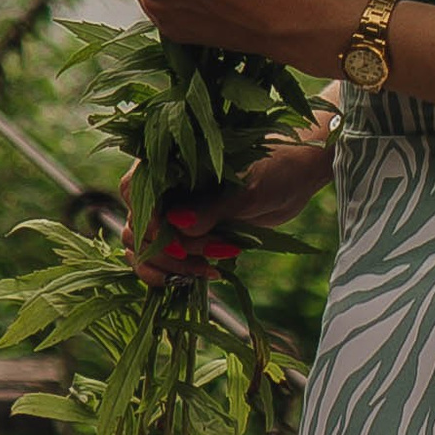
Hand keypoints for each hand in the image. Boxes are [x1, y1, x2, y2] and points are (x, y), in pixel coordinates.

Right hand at [125, 128, 338, 285]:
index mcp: (172, 158)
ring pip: (146, 246)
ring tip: (208, 271)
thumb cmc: (278, 167)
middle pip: (138, 226)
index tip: (178, 246)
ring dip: (171, 266)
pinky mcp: (189, 230)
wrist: (300, 175)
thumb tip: (176, 223)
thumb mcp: (249, 190)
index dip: (148, 222)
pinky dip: (176, 271)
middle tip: (206, 261)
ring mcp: (175, 208)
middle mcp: (167, 183)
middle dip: (168, 251)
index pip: (134, 190)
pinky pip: (165, 256)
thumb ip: (212, 207)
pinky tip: (204, 275)